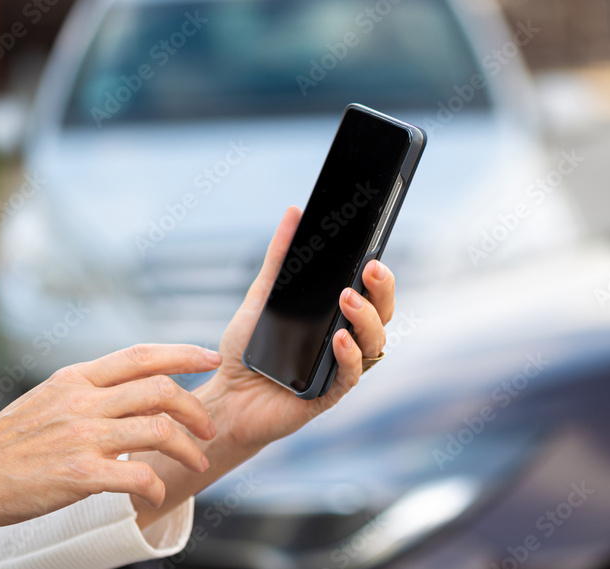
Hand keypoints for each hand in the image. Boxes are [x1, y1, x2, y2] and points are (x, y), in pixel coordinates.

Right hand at [0, 344, 221, 530]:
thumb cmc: (10, 440)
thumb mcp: (52, 395)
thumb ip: (95, 389)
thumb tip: (140, 387)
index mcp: (78, 378)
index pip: (142, 355)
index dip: (183, 353)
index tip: (211, 358)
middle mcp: (83, 401)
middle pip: (160, 391)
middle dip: (195, 410)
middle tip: (207, 428)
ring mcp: (82, 437)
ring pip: (158, 431)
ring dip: (188, 449)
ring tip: (197, 462)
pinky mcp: (78, 475)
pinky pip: (136, 476)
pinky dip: (156, 486)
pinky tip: (156, 493)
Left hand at [130, 206, 396, 528]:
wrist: (227, 397)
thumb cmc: (249, 349)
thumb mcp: (262, 296)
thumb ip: (281, 258)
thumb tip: (294, 213)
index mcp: (337, 317)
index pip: (372, 293)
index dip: (379, 276)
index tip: (373, 255)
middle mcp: (347, 341)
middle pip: (382, 314)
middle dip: (381, 290)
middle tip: (369, 270)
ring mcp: (341, 368)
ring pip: (373, 342)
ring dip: (365, 319)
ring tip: (346, 299)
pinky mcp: (329, 394)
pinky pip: (350, 374)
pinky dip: (348, 355)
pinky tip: (338, 338)